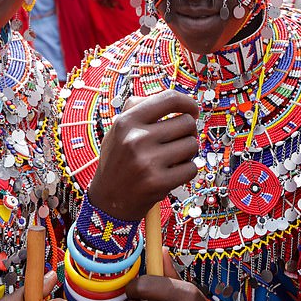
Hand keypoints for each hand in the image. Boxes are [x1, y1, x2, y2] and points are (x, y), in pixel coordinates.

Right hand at [88, 90, 198, 221]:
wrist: (107, 201)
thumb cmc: (118, 161)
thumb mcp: (118, 129)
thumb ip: (140, 108)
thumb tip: (176, 100)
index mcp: (127, 121)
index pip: (169, 98)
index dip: (188, 102)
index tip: (192, 110)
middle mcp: (136, 139)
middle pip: (187, 122)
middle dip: (187, 132)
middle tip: (177, 141)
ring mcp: (148, 162)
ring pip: (192, 145)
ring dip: (188, 152)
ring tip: (172, 158)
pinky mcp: (159, 183)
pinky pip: (192, 168)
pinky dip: (187, 170)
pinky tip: (172, 173)